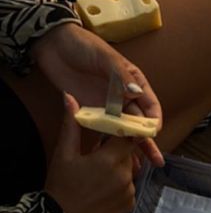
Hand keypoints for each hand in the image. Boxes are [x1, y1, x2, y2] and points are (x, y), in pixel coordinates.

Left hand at [32, 22, 163, 167]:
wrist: (52, 44)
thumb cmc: (82, 45)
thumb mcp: (104, 56)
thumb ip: (120, 76)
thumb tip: (136, 94)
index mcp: (133, 81)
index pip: (150, 104)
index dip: (153, 120)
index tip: (153, 132)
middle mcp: (124, 97)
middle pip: (139, 123)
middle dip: (148, 142)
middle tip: (156, 161)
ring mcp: (107, 106)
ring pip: (123, 131)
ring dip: (131, 149)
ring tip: (139, 168)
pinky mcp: (91, 112)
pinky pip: (103, 131)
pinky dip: (109, 145)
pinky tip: (115, 159)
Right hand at [44, 93, 136, 212]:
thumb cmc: (61, 186)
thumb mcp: (64, 154)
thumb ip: (72, 125)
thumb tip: (69, 97)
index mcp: (111, 160)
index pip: (128, 136)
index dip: (122, 130)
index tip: (114, 129)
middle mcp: (125, 176)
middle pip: (128, 154)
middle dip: (116, 150)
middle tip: (96, 155)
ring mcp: (129, 193)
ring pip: (129, 171)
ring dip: (118, 168)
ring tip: (96, 176)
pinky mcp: (129, 206)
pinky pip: (129, 188)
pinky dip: (119, 185)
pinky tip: (101, 189)